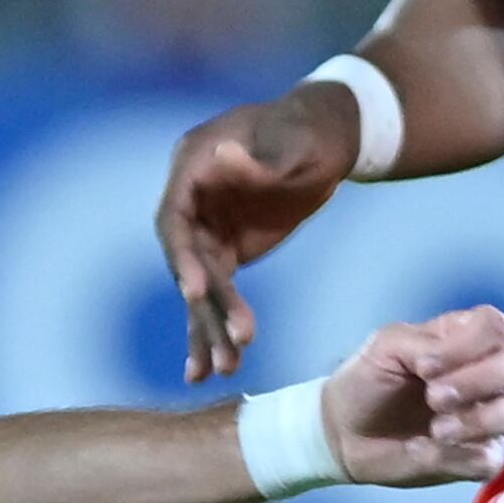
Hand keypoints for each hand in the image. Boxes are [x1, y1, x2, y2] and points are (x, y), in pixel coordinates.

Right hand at [160, 81, 360, 382]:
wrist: (328, 137)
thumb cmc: (310, 132)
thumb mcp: (291, 143)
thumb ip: (256, 158)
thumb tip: (220, 155)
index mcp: (192, 166)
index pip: (175, 220)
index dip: (182, 257)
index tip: (195, 292)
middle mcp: (190, 201)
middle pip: (189, 262)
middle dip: (207, 306)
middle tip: (234, 343)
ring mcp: (205, 228)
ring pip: (201, 286)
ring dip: (211, 328)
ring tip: (226, 370)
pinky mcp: (224, 251)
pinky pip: (215, 293)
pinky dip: (216, 326)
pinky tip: (215, 365)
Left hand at [322, 306, 503, 485]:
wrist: (344, 433)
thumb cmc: (369, 381)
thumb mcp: (386, 346)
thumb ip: (424, 342)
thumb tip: (445, 366)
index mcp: (467, 340)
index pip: (497, 326)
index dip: (469, 344)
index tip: (425, 365)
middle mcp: (488, 375)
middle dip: (474, 381)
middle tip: (432, 398)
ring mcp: (490, 418)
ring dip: (477, 419)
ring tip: (436, 429)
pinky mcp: (481, 458)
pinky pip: (491, 458)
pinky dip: (455, 456)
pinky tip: (421, 450)